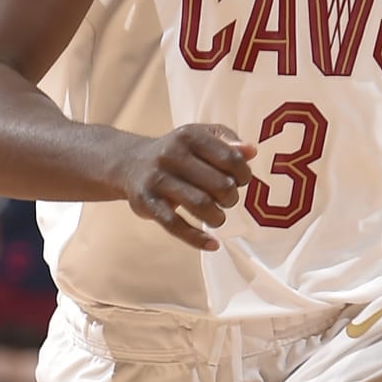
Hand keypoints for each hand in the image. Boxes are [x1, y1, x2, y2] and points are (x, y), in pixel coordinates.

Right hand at [121, 124, 253, 252]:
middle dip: (231, 198)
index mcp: (189, 136)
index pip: (230, 158)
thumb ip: (227, 142)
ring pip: (201, 205)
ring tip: (217, 217)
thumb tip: (250, 151)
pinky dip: (198, 239)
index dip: (244, 174)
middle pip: (219, 185)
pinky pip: (176, 226)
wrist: (131, 163)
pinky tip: (212, 244)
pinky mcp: (148, 203)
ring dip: (217, 217)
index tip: (240, 181)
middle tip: (227, 200)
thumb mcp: (200, 137)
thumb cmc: (177, 152)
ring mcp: (158, 180)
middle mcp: (171, 155)